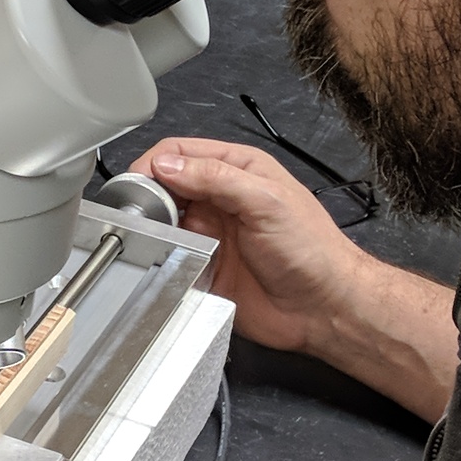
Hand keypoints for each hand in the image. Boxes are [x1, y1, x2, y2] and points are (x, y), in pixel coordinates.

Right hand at [126, 137, 460, 422]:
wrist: (323, 307)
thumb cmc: (311, 250)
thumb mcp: (266, 201)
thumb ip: (217, 178)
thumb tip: (168, 165)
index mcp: (237, 170)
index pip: (180, 153)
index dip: (154, 164)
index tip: (138, 184)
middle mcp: (220, 198)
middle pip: (165, 186)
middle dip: (148, 197)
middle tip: (143, 216)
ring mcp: (210, 233)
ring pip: (164, 221)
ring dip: (154, 228)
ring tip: (154, 239)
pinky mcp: (204, 266)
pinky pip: (170, 257)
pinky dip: (161, 258)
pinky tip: (165, 261)